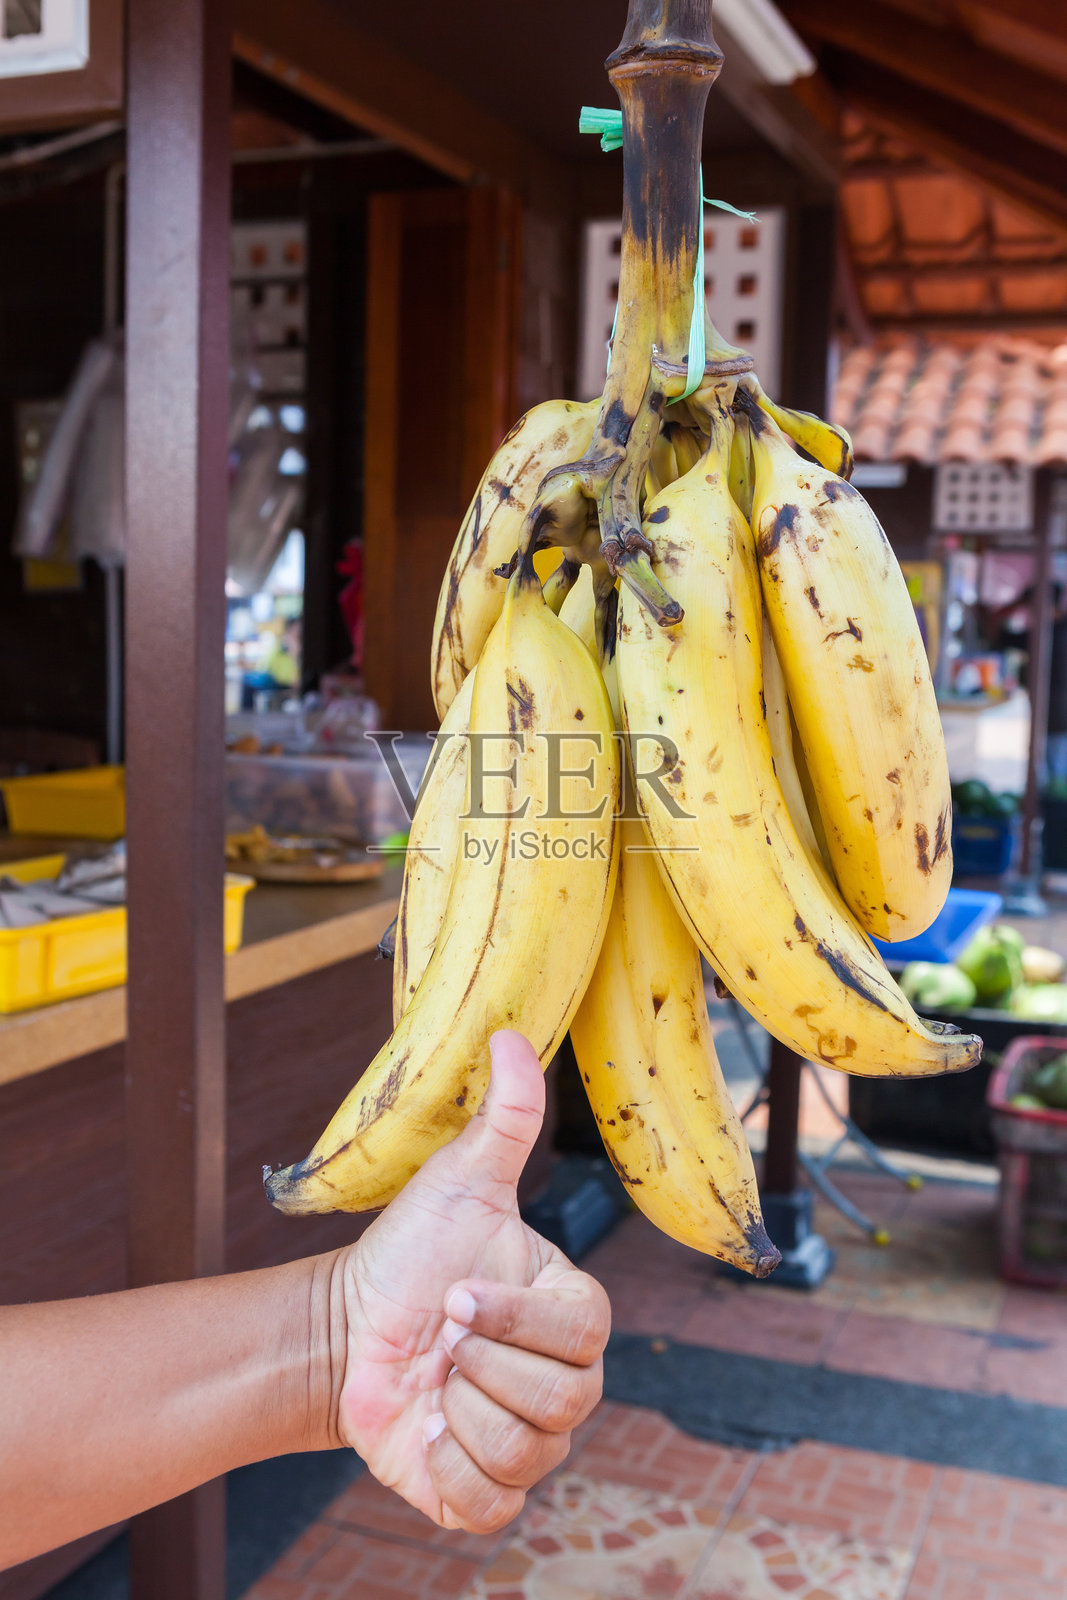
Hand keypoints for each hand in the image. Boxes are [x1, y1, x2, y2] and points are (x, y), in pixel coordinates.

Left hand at [335, 1031, 610, 1532]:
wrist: (347, 1330)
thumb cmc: (411, 1253)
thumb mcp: (457, 1183)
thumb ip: (502, 1122)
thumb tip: (510, 1035)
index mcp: (574, 1310)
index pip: (583, 1333)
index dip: (514, 1323)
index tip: (455, 1299)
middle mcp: (568, 1380)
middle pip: (562, 1401)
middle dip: (481, 1367)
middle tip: (440, 1335)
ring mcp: (532, 1441)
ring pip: (527, 1452)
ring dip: (460, 1412)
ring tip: (434, 1378)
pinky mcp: (488, 1491)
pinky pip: (492, 1503)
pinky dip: (448, 1471)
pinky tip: (426, 1428)